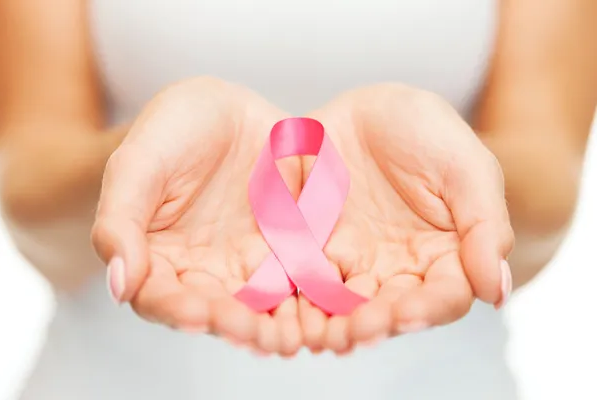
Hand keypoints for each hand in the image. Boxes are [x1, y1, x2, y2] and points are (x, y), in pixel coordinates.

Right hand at [91, 77, 302, 355]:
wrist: (223, 110)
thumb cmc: (170, 133)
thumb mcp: (138, 164)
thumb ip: (120, 221)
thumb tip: (120, 286)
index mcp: (158, 259)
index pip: (160, 297)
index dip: (176, 309)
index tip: (196, 313)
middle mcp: (204, 271)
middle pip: (216, 310)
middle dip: (234, 324)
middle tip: (251, 332)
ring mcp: (249, 262)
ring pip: (262, 304)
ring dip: (275, 323)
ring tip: (288, 333)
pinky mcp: (289, 248)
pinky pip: (301, 277)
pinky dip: (310, 294)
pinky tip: (323, 302)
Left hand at [299, 84, 513, 353]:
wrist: (366, 108)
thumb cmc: (425, 130)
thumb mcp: (465, 166)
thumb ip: (485, 225)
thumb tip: (496, 293)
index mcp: (445, 254)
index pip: (444, 295)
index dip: (428, 309)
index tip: (407, 314)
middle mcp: (400, 268)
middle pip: (391, 309)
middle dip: (375, 324)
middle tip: (357, 332)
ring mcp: (354, 261)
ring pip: (346, 305)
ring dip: (335, 324)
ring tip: (322, 334)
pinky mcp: (313, 250)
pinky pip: (305, 280)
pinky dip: (298, 300)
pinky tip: (290, 312)